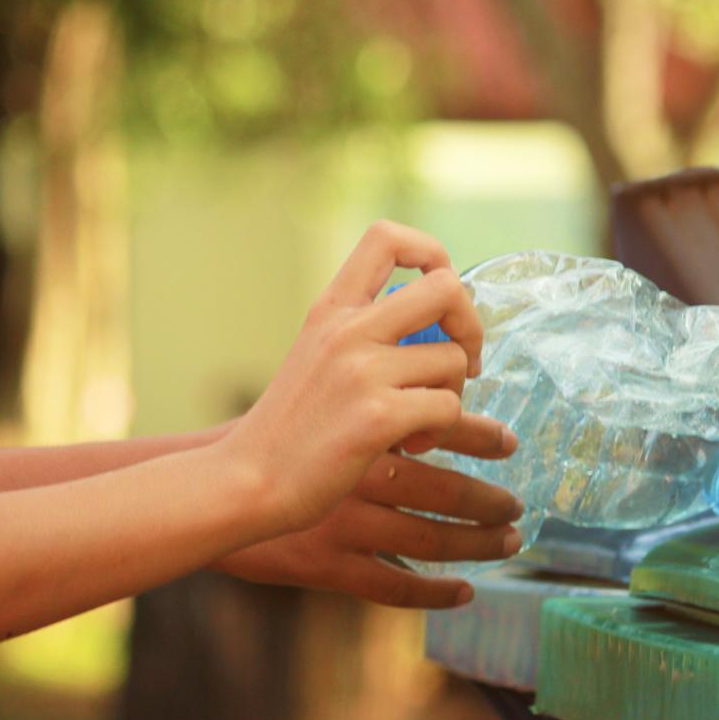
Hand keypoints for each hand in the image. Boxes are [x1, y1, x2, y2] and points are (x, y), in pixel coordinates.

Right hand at [212, 413, 522, 607]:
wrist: (216, 481)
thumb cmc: (274, 431)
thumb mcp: (323, 384)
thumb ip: (378, 383)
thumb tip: (439, 380)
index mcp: (362, 421)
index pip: (441, 421)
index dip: (481, 434)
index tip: (510, 441)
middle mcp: (359, 472)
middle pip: (445, 489)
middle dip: (491, 498)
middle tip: (517, 504)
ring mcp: (346, 522)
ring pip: (430, 540)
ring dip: (478, 544)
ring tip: (507, 541)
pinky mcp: (328, 564)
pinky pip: (395, 588)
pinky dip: (435, 594)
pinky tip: (464, 593)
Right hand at [224, 221, 485, 535]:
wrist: (248, 482)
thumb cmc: (289, 430)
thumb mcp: (315, 358)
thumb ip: (361, 335)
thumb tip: (438, 327)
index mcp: (330, 310)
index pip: (387, 237)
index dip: (431, 255)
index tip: (439, 303)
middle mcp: (347, 330)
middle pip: (446, 287)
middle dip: (471, 325)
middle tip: (464, 363)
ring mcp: (362, 371)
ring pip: (454, 360)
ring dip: (452, 395)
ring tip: (419, 423)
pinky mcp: (377, 416)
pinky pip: (448, 408)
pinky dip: (440, 431)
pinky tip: (409, 445)